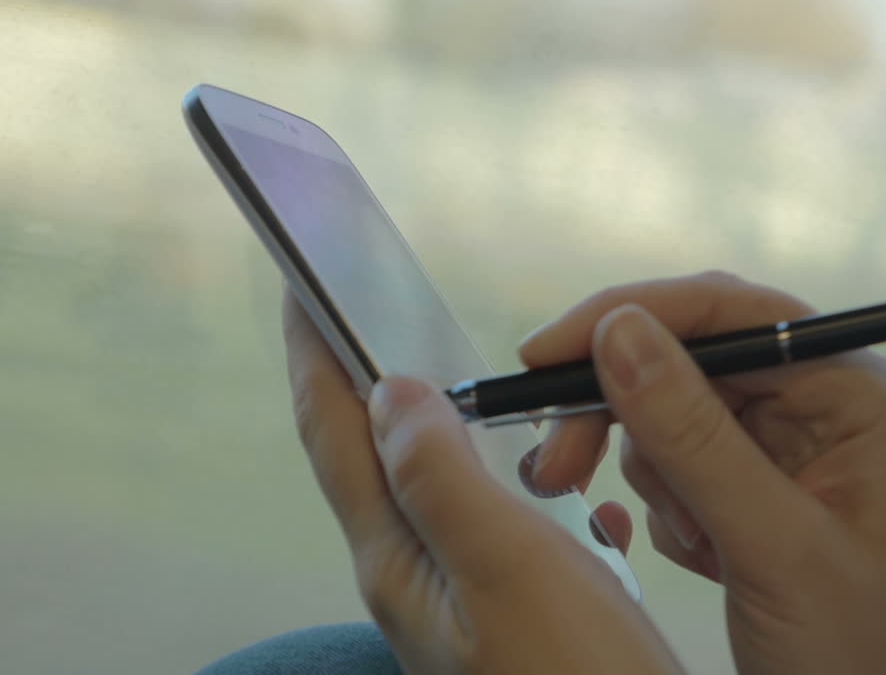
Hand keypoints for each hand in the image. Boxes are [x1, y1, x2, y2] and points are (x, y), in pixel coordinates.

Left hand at [281, 292, 680, 673]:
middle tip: (370, 306)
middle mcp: (418, 576)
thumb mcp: (509, 567)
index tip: (298, 279)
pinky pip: (511, 524)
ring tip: (470, 382)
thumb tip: (392, 391)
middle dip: (368, 377)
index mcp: (399, 559)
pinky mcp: (515, 612)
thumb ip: (442, 476)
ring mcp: (465, 596)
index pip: (333, 434)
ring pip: (446, 487)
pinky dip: (533, 488)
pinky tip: (582, 496)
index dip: (311, 352)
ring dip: (454, 428)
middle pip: (375, 455)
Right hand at [520, 271, 885, 674]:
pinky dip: (670, 508)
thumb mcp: (773, 545)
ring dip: (656, 475)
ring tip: (696, 544)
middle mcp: (822, 402)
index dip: (630, 316)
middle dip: (623, 410)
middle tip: (555, 468)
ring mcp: (787, 445)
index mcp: (855, 392)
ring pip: (672, 411)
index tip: (542, 354)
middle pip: (690, 358)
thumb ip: (694, 436)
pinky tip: (707, 559)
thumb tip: (616, 330)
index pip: (731, 311)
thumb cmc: (856, 650)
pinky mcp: (755, 488)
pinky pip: (676, 463)